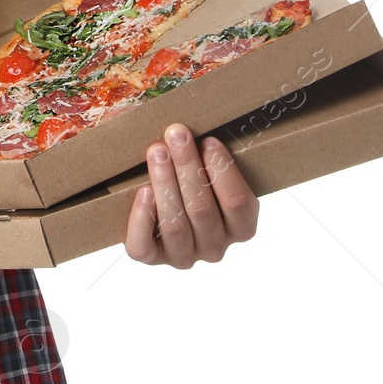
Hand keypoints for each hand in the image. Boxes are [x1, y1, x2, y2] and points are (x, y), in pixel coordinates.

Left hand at [123, 122, 257, 267]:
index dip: (223, 171)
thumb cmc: (197, 181)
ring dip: (165, 182)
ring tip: (156, 151)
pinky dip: (142, 218)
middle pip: (202, 210)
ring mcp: (183, 256)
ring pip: (175, 224)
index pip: (238, 203)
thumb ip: (214, 155)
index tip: (209, 140)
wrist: (167, 209)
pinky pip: (144, 245)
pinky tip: (143, 190)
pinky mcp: (152, 258)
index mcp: (241, 227)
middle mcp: (215, 248)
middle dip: (187, 166)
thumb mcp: (215, 170)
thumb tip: (197, 125)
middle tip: (176, 134)